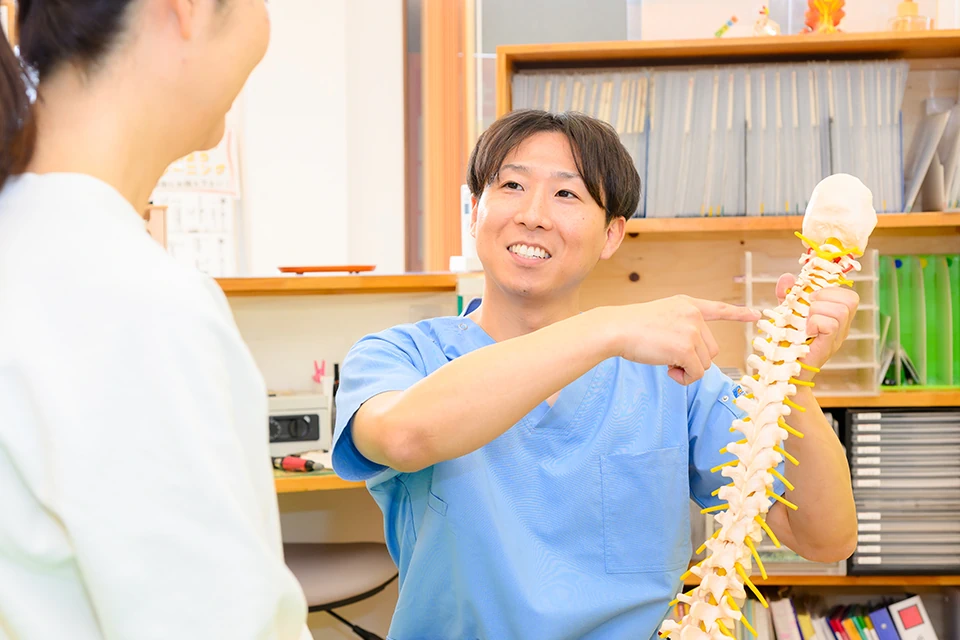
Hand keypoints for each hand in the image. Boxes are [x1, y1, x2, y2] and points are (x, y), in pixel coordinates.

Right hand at [605, 295, 760, 385]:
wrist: (616, 329)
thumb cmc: (631, 327)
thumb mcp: (660, 318)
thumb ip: (680, 328)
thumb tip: (693, 357)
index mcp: (687, 305)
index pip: (718, 309)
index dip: (738, 314)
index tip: (756, 315)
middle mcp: (694, 314)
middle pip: (711, 349)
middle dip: (694, 360)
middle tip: (670, 360)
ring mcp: (692, 330)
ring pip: (705, 363)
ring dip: (688, 369)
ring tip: (666, 363)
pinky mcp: (687, 347)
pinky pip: (697, 373)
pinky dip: (684, 378)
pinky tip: (668, 370)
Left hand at [776, 273, 858, 380]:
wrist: (783, 369)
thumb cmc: (787, 341)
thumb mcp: (787, 313)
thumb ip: (787, 295)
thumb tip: (787, 277)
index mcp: (836, 317)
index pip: (849, 295)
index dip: (831, 290)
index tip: (811, 298)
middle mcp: (842, 327)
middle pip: (851, 299)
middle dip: (825, 297)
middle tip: (809, 309)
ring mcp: (838, 337)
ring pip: (841, 310)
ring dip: (818, 310)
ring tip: (806, 321)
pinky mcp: (828, 346)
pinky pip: (830, 324)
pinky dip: (815, 322)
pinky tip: (807, 330)